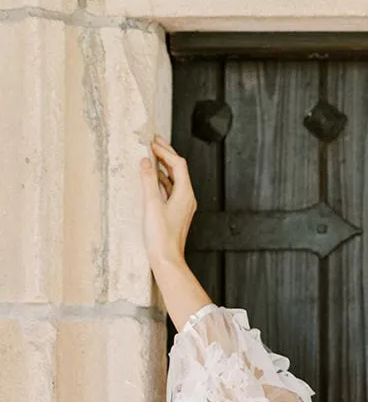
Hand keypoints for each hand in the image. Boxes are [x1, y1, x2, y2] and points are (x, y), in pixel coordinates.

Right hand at [139, 136, 196, 268]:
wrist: (167, 259)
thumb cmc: (161, 236)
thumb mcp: (152, 204)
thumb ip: (148, 181)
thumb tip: (146, 161)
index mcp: (185, 194)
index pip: (178, 164)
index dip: (165, 151)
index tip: (152, 143)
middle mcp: (187, 198)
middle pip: (179, 170)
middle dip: (166, 154)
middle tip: (154, 142)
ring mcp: (183, 206)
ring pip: (175, 179)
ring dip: (164, 166)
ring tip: (151, 156)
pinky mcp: (176, 213)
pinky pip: (171, 190)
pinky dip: (162, 180)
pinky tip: (153, 179)